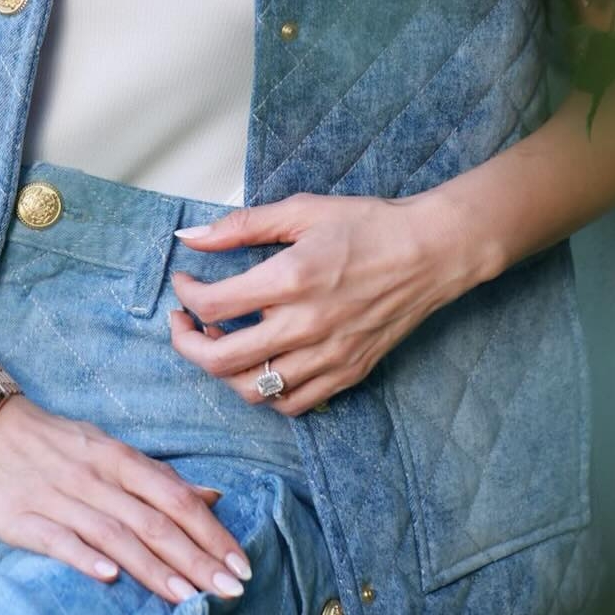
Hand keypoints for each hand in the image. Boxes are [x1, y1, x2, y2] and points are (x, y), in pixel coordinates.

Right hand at [0, 394, 252, 604]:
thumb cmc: (51, 440)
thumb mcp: (107, 449)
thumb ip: (156, 477)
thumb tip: (211, 497)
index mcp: (118, 458)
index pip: (175, 496)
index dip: (211, 531)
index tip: (240, 563)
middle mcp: (95, 477)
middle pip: (154, 521)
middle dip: (196, 558)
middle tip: (231, 590)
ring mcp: (58, 497)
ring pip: (115, 534)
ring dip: (154, 569)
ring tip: (188, 599)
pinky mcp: (21, 518)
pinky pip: (58, 540)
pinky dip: (85, 558)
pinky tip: (109, 579)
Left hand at [168, 190, 470, 415]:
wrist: (431, 251)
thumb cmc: (369, 225)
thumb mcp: (302, 211)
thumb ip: (242, 225)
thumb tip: (190, 236)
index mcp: (290, 279)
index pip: (213, 304)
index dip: (186, 295)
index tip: (184, 282)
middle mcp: (305, 325)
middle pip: (221, 359)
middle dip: (186, 342)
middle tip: (183, 322)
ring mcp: (327, 355)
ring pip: (252, 389)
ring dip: (223, 370)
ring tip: (221, 341)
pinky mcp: (346, 373)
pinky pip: (291, 403)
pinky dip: (265, 392)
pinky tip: (262, 363)